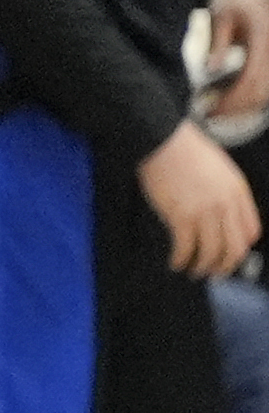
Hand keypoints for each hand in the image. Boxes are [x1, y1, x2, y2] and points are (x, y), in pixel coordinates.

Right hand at [142, 119, 261, 278]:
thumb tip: (218, 213)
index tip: (228, 254)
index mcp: (238, 192)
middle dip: (225, 266)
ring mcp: (205, 211)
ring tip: (192, 270)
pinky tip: (175, 263)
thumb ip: (224, 191)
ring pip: (212, 253)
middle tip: (213, 272)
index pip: (250, 231)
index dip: (240, 247)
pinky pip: (186, 248)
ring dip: (202, 267)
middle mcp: (226, 204)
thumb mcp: (218, 169)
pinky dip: (181, 260)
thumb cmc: (185, 150)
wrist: (162, 140)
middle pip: (235, 248)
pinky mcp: (181, 216)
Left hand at [209, 0, 268, 121]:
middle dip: (235, 108)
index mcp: (263, 41)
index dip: (231, 101)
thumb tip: (212, 70)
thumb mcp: (220, 16)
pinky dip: (252, 95)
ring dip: (244, 105)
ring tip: (217, 110)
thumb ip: (219, 43)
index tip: (209, 110)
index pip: (250, 82)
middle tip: (209, 115)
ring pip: (267, 91)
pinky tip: (231, 98)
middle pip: (260, 92)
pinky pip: (267, 82)